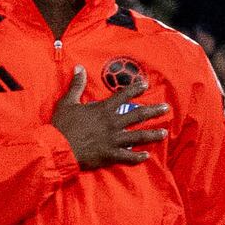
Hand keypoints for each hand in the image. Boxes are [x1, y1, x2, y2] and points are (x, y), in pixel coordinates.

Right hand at [48, 67, 169, 169]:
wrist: (58, 147)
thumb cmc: (62, 125)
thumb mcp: (67, 102)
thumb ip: (76, 85)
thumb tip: (79, 67)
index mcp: (103, 110)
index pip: (123, 96)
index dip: (135, 89)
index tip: (145, 85)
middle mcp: (112, 123)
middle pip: (138, 116)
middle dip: (153, 111)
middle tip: (166, 108)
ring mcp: (113, 140)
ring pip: (138, 137)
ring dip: (152, 135)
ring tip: (164, 133)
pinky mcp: (110, 154)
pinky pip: (127, 156)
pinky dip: (137, 157)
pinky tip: (146, 156)